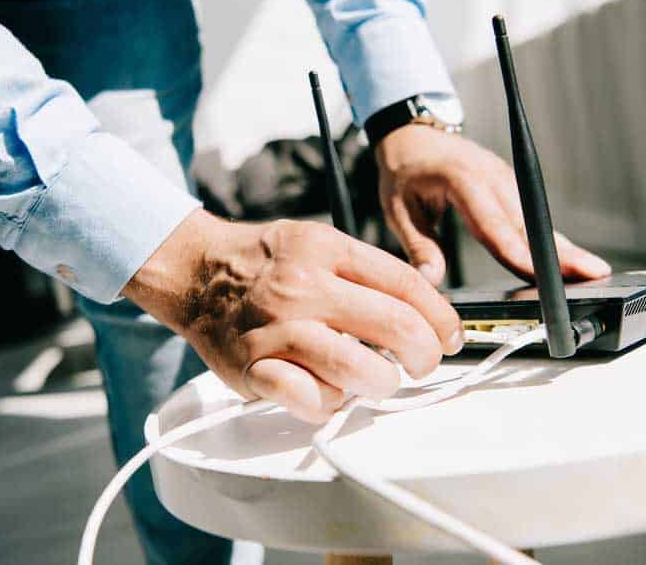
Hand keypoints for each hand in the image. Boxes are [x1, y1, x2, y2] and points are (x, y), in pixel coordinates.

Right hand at [122, 209, 463, 422]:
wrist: (196, 273)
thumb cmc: (263, 263)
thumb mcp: (317, 242)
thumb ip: (366, 271)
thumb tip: (425, 312)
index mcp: (325, 250)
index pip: (407, 285)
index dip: (442, 317)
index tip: (449, 335)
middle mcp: (303, 287)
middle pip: (396, 327)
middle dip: (425, 354)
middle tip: (422, 362)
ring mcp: (277, 330)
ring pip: (360, 370)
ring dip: (382, 382)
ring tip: (377, 378)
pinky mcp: (253, 370)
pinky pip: (310, 401)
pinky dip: (330, 404)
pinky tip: (327, 391)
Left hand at [375, 124, 611, 285]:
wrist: (412, 134)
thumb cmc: (404, 170)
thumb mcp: (399, 210)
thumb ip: (418, 246)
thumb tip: (430, 282)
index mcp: (462, 180)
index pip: (493, 224)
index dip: (516, 252)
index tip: (537, 274)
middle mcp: (491, 176)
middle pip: (527, 222)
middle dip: (558, 252)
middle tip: (592, 274)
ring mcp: (505, 178)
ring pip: (537, 219)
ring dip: (563, 246)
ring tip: (593, 272)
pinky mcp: (511, 185)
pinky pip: (532, 214)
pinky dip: (551, 238)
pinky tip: (571, 259)